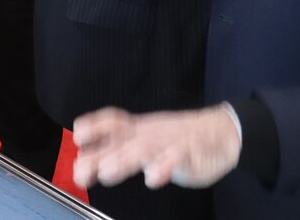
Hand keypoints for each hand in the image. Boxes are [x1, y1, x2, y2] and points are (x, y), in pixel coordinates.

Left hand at [72, 104, 240, 189]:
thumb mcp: (144, 140)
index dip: (95, 127)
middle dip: (101, 156)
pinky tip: (154, 177)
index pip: (114, 122)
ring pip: (145, 149)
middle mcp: (150, 134)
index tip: (78, 136)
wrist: (222, 131)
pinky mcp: (190, 155)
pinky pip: (177, 159)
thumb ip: (115, 151)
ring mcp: (169, 143)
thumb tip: (81, 162)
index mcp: (139, 130)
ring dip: (125, 160)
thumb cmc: (176, 138)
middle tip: (81, 170)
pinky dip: (164, 167)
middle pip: (123, 142)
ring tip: (108, 171)